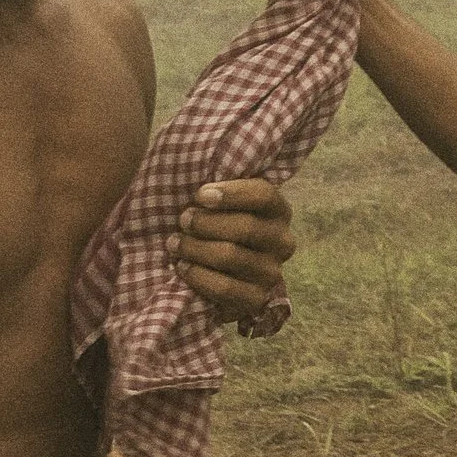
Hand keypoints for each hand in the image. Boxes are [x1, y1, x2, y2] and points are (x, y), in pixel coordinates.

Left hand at [169, 177, 295, 321]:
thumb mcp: (218, 201)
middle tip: (182, 220)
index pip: (264, 195)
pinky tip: (183, 267)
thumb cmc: (213, 225)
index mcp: (278, 210)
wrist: (216, 271)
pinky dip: (199, 276)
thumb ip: (213, 185)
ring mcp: (271, 272)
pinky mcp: (257, 299)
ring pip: (231, 257)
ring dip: (195, 248)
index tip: (199, 195)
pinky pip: (226, 288)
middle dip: (205, 223)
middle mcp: (282, 241)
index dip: (231, 193)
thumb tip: (184, 157)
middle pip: (245, 227)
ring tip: (174, 244)